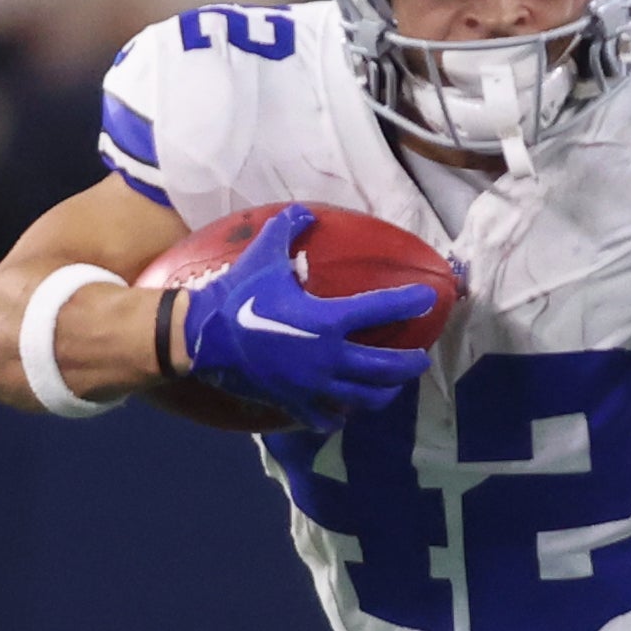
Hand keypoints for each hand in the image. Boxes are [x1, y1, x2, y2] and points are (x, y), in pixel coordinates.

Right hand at [174, 202, 433, 429]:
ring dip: (384, 393)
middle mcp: (328, 357)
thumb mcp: (263, 254)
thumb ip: (288, 228)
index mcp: (327, 319)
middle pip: (386, 368)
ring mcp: (313, 386)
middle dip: (410, 364)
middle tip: (420, 359)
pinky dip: (340, 417)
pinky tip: (345, 412)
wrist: (201, 338)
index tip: (428, 298)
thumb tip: (306, 212)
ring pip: (364, 399)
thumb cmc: (236, 294)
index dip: (410, 301)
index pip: (382, 308)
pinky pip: (326, 419)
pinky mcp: (294, 404)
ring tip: (392, 387)